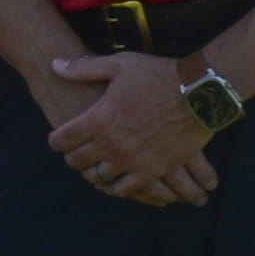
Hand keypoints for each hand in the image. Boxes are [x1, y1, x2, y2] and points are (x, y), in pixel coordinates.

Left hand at [41, 53, 221, 209]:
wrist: (200, 93)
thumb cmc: (158, 76)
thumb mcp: (119, 65)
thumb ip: (83, 68)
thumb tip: (54, 65)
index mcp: (98, 118)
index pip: (61, 140)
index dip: (56, 140)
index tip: (58, 139)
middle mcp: (111, 143)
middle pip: (76, 161)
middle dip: (73, 157)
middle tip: (75, 152)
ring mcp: (131, 160)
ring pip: (99, 177)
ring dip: (93, 172)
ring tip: (95, 166)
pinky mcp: (152, 171)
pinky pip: (125, 190)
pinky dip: (116, 188)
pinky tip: (115, 181)